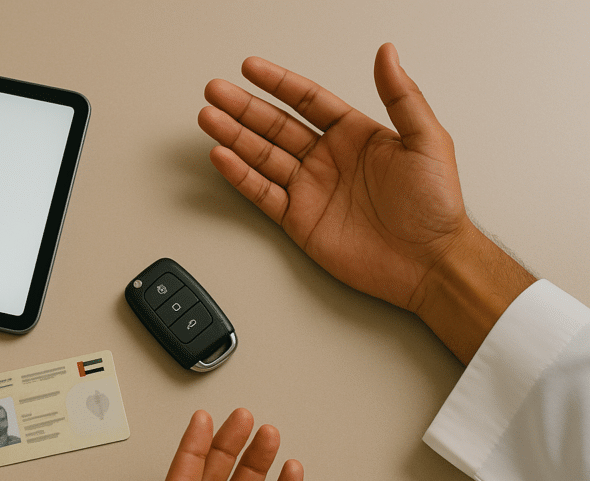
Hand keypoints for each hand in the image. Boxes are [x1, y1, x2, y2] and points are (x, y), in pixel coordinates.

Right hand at [199, 42, 466, 310]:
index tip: (251, 69)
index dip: (278, 83)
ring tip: (209, 118)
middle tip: (216, 92)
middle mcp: (328, 159)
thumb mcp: (427, 140)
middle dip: (243, 107)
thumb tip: (387, 54)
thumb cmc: (436, 206)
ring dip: (234, 137)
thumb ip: (402, 96)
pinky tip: (223, 158)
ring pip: (262, 156)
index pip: (308, 100)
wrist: (429, 262)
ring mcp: (311, 189)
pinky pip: (262, 193)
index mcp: (356, 135)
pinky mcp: (299, 220)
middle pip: (275, 125)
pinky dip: (241, 176)